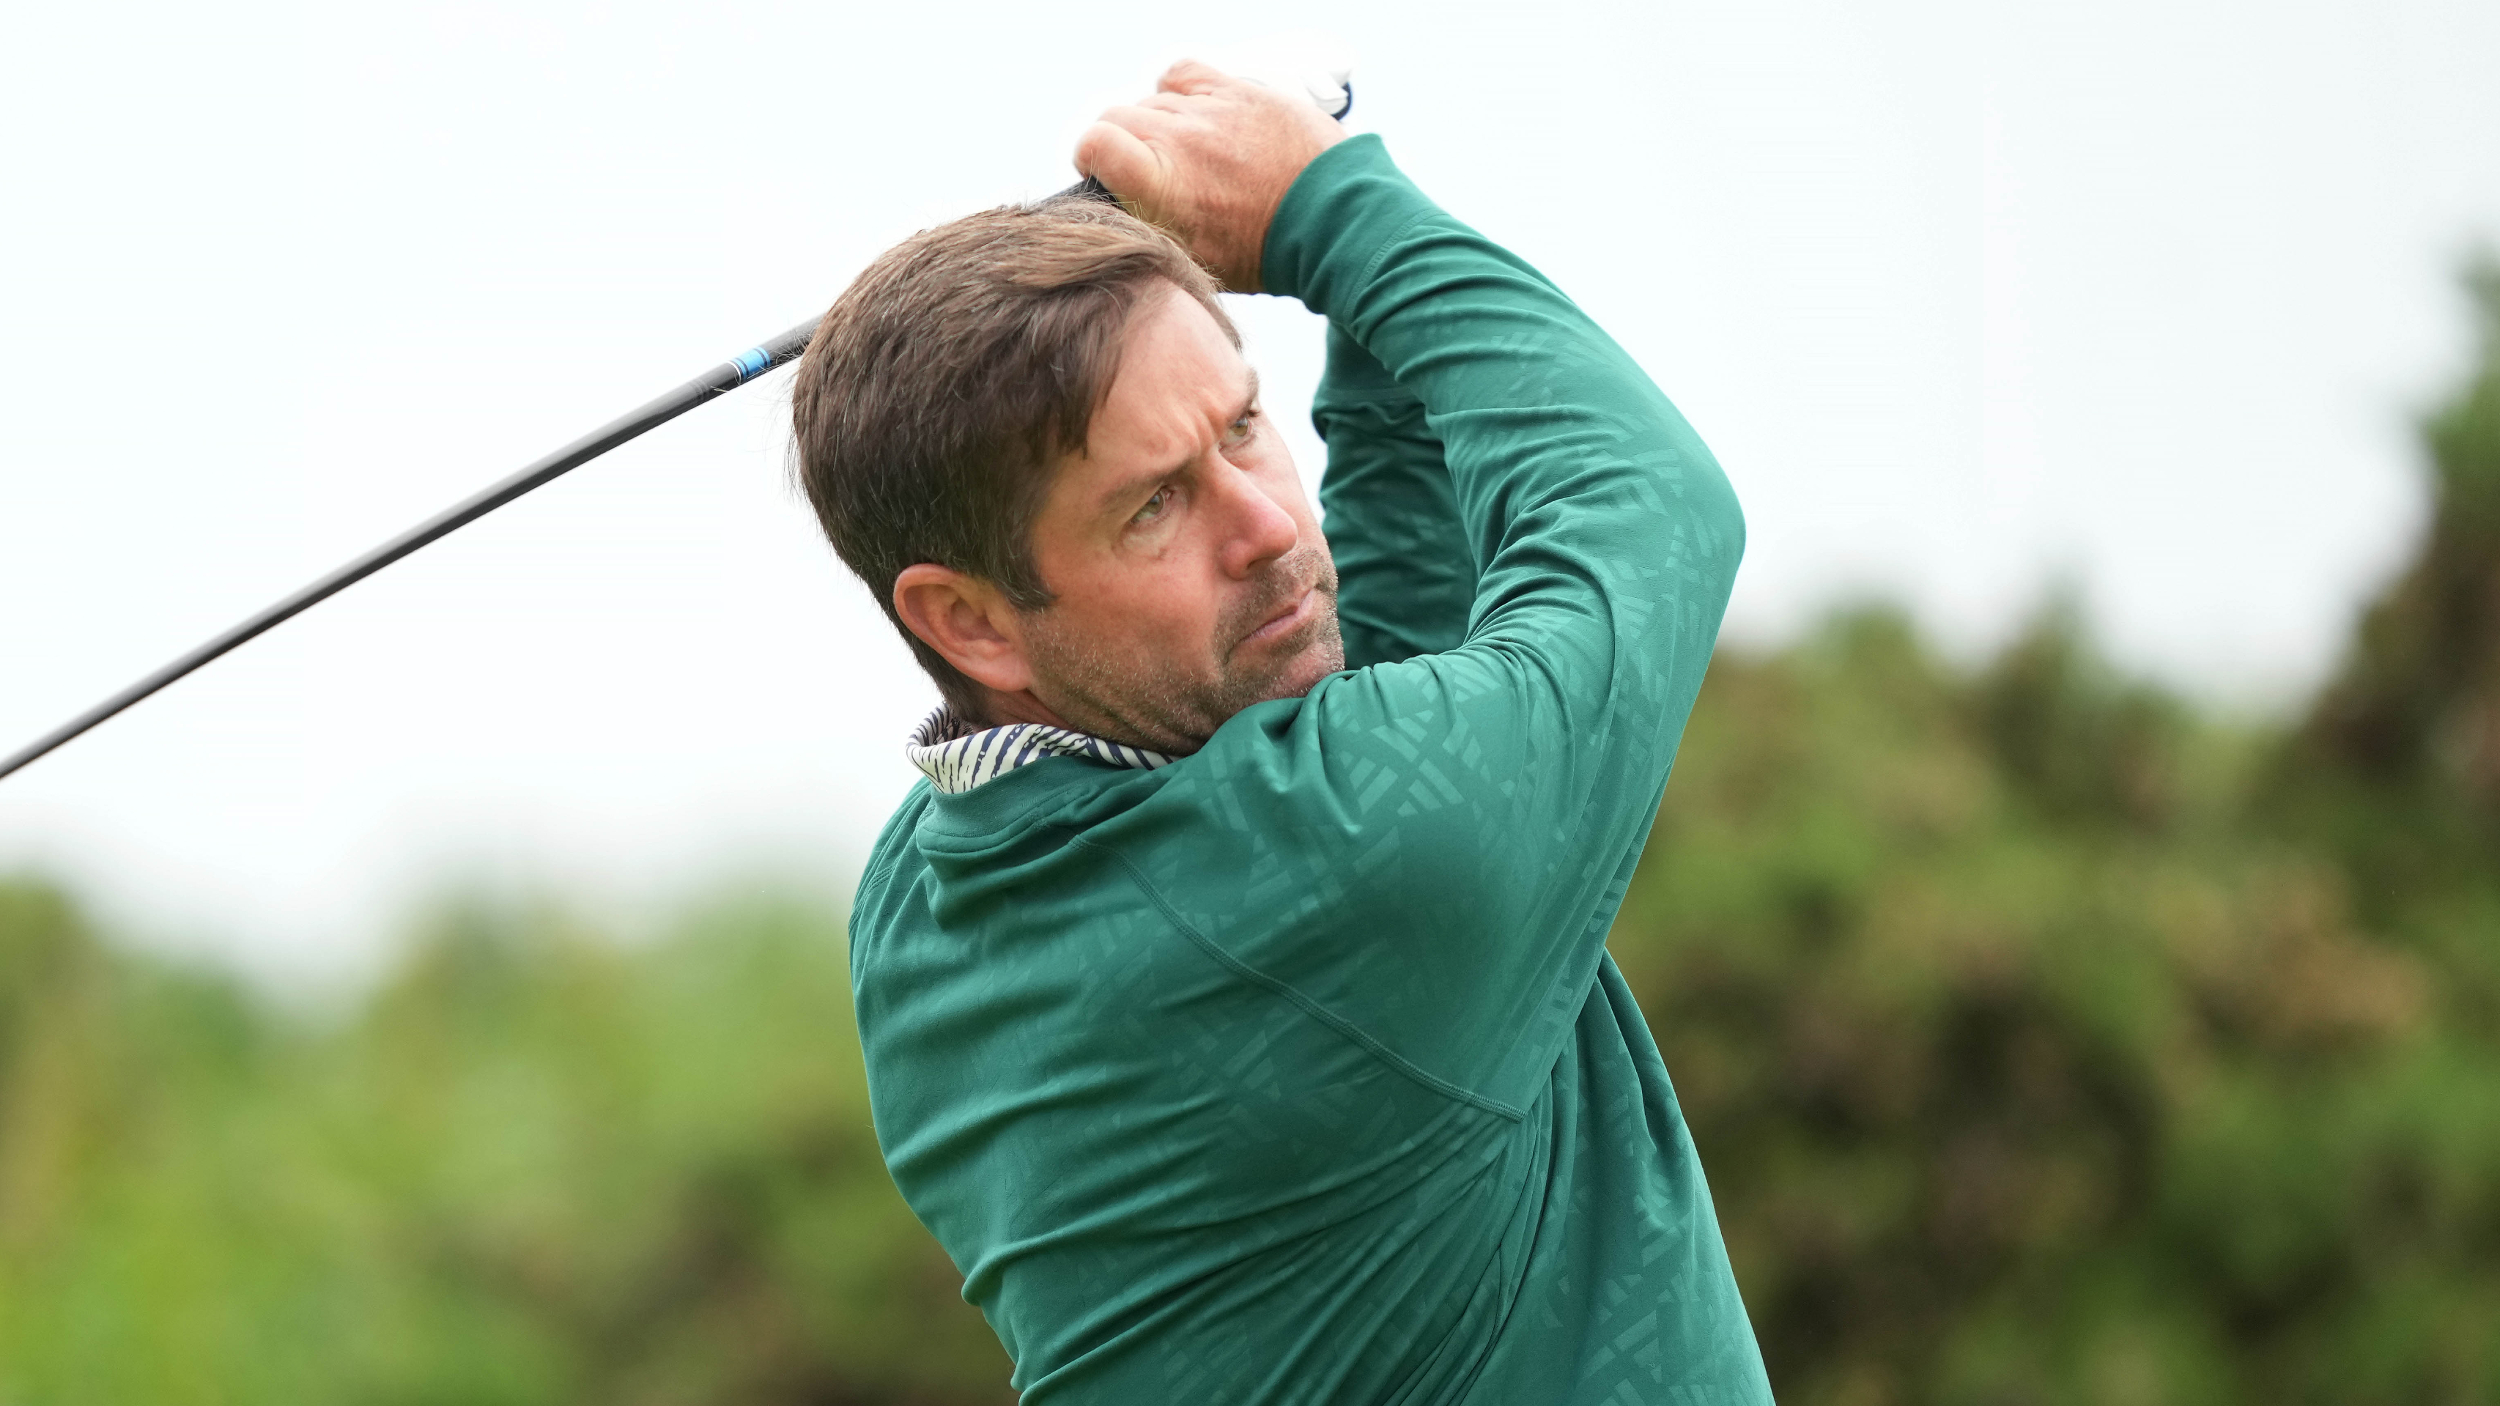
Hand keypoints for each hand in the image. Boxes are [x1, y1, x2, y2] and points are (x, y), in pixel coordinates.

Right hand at [1074, 60, 1346, 292]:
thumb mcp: (1194, 259)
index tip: (1104, 173)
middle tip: (1147, 171)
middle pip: (1116, 117)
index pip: (1092, 143)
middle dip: (1121, 144)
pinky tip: (1189, 110)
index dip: (1090, 157)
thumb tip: (1119, 215)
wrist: (1333, 221)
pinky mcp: (1238, 90)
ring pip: (1151, 99)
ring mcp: (1209, 108)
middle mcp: (1179, 137)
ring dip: (1155, 123)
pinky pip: (1184, 72)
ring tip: (1182, 152)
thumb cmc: (1265, 251)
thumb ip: (1148, 229)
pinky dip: (1176, 88)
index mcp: (1161, 182)